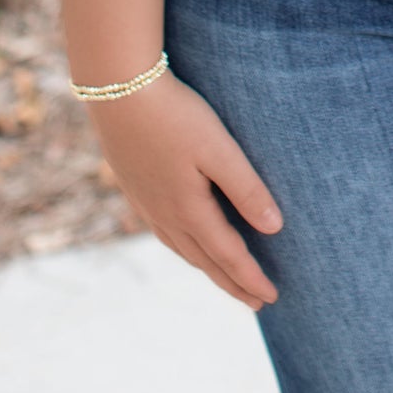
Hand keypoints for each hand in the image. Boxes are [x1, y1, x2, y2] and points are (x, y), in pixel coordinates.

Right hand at [88, 69, 283, 309]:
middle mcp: (165, 215)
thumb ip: (246, 188)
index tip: (273, 298)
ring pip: (182, 248)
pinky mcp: (135, 186)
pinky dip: (183, 246)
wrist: (117, 89)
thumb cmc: (175, 115)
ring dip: (207, 267)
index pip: (228, 255)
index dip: (251, 278)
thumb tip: (274, 229)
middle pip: (204, 260)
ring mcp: (146, 203)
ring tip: (225, 278)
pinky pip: (164, 232)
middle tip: (256, 302)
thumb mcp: (218, 149)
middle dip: (231, 282)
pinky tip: (185, 239)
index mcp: (188, 210)